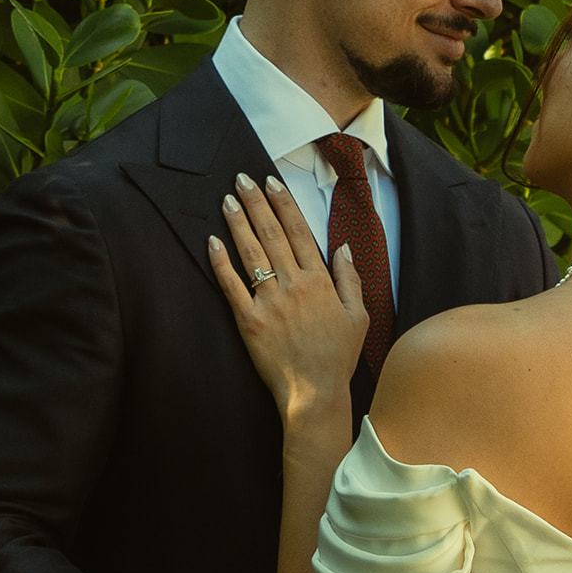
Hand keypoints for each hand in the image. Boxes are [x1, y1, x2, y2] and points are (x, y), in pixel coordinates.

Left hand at [208, 172, 366, 421]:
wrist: (315, 393)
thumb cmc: (338, 358)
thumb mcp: (359, 317)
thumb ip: (350, 279)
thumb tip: (343, 248)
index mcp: (320, 282)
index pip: (299, 232)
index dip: (283, 204)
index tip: (271, 183)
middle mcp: (294, 285)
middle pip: (271, 235)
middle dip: (256, 203)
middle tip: (241, 179)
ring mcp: (269, 302)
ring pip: (251, 253)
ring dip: (238, 223)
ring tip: (227, 200)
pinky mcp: (249, 321)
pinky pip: (231, 285)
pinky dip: (221, 262)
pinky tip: (212, 241)